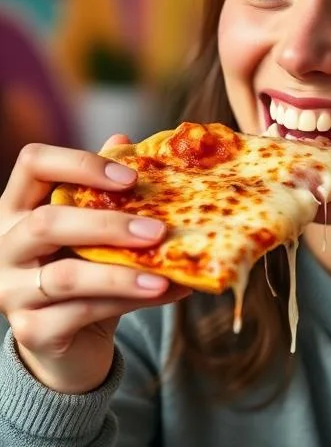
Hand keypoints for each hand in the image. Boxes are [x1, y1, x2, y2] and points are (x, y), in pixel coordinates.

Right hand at [0, 135, 190, 393]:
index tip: (131, 178)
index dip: (80, 163)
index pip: (34, 164)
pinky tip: (164, 290)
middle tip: (158, 230)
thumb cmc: (83, 266)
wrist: (70, 338)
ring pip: (66, 276)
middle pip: (47, 222)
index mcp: (18, 206)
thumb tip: (124, 140)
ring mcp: (12, 291)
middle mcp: (4, 245)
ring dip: (123, 273)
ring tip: (166, 273)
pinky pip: (82, 313)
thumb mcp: (93, 225)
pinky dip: (128, 301)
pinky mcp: (32, 331)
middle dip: (108, 224)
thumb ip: (102, 187)